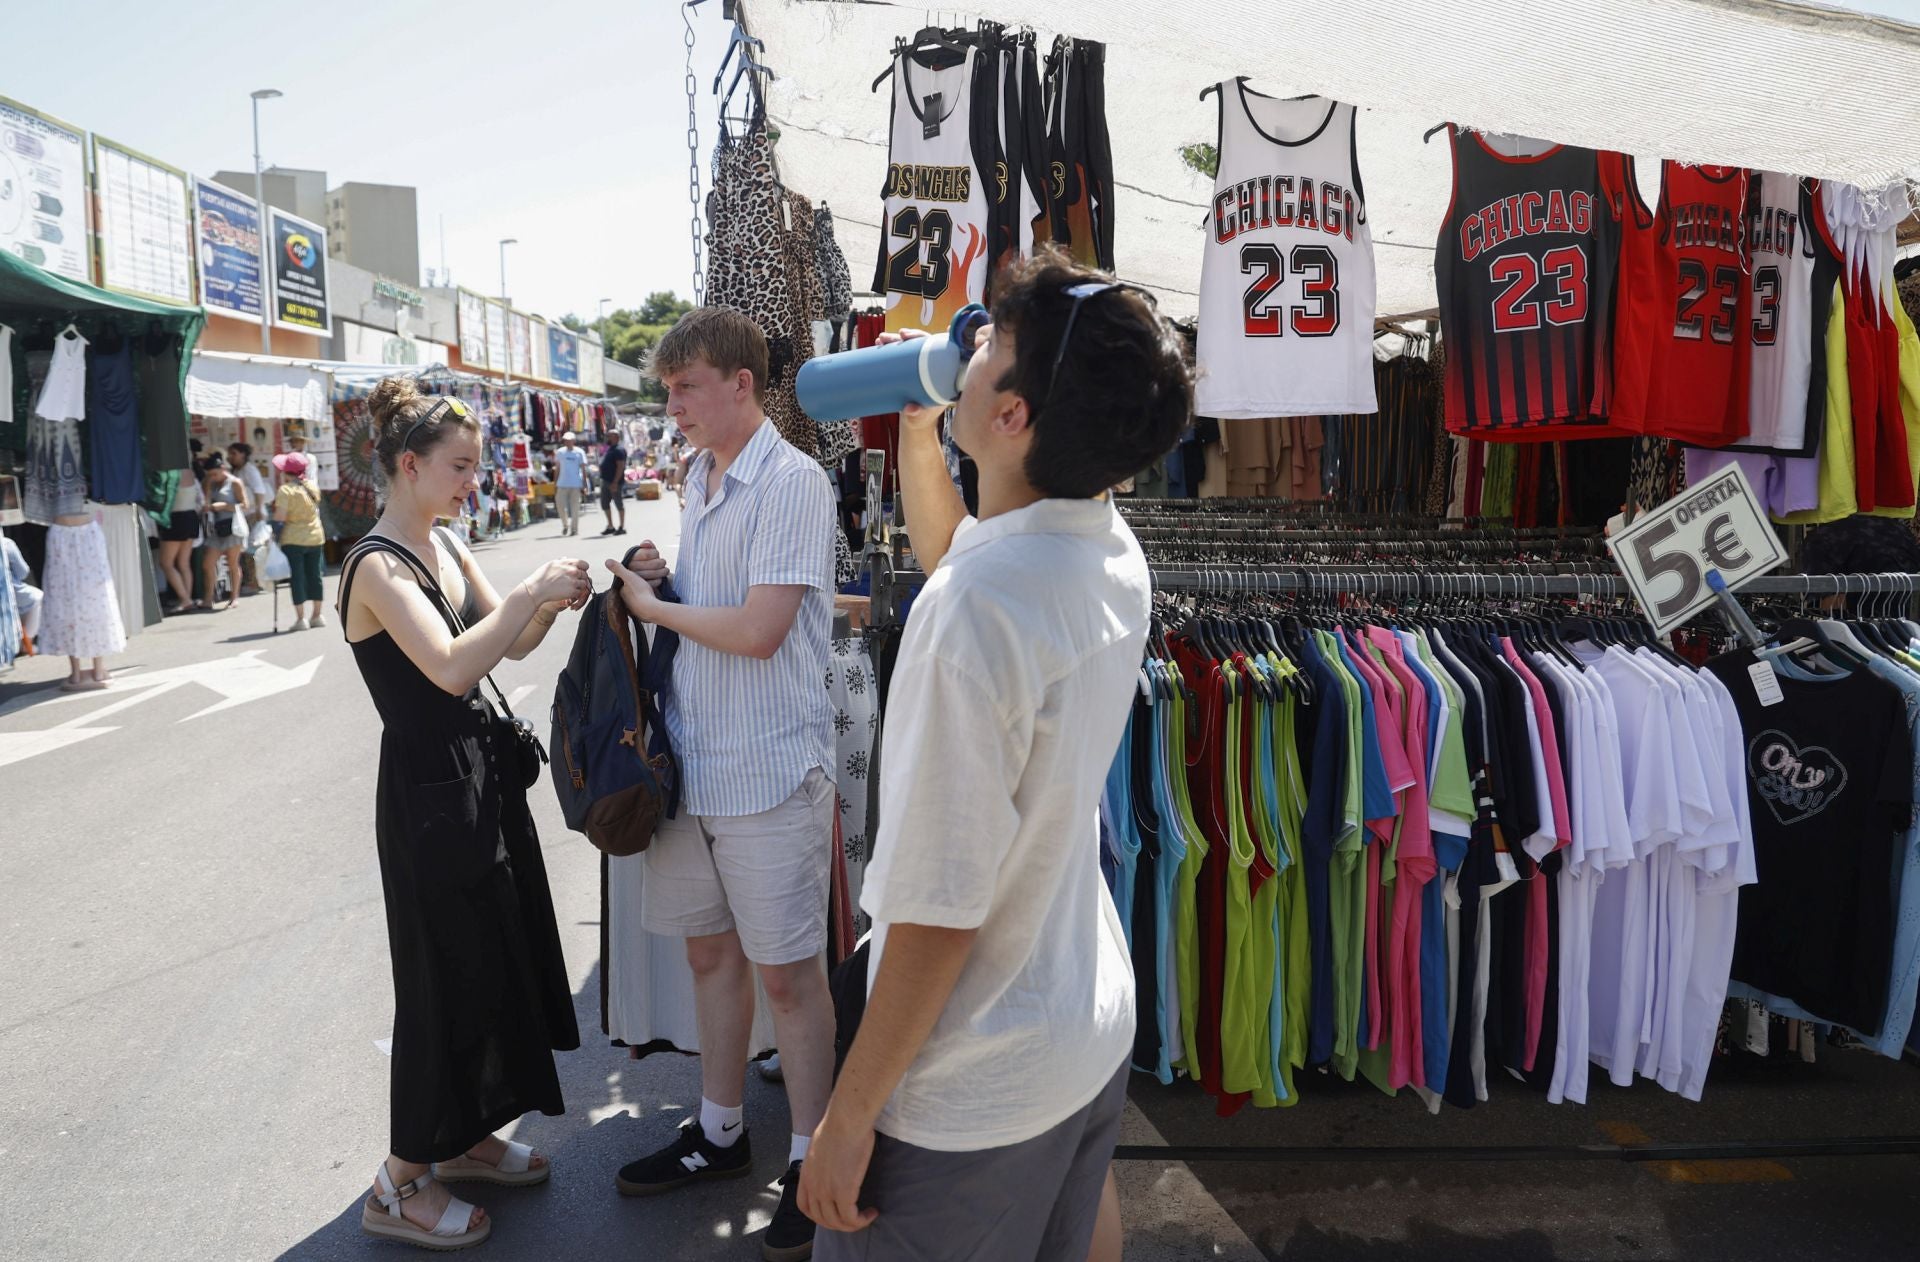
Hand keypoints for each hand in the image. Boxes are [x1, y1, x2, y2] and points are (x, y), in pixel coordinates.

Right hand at [523, 558, 590, 607]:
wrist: (536, 589)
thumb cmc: (541, 577)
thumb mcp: (551, 564)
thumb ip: (561, 561)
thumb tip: (565, 558)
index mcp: (567, 563)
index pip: (584, 564)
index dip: (583, 569)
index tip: (579, 573)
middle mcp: (572, 571)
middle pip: (585, 575)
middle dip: (580, 579)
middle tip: (571, 583)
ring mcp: (573, 581)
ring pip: (583, 584)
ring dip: (578, 587)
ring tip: (568, 588)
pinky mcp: (573, 591)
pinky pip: (579, 592)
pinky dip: (575, 594)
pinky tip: (566, 593)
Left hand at [604, 556, 664, 622]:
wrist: (651, 609)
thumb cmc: (640, 592)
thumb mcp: (629, 576)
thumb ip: (618, 569)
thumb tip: (606, 561)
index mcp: (621, 594)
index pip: (623, 585)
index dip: (629, 580)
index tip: (636, 577)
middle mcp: (625, 603)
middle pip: (630, 593)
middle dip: (635, 589)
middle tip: (643, 584)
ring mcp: (633, 610)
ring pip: (636, 600)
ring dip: (641, 596)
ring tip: (648, 591)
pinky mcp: (642, 615)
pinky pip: (644, 607)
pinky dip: (646, 603)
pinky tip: (651, 600)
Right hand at [623, 539, 669, 589]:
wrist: (640, 580)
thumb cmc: (645, 562)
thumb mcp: (645, 551)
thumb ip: (647, 545)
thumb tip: (646, 544)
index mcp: (631, 557)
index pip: (647, 554)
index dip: (655, 553)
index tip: (657, 554)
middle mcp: (630, 567)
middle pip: (654, 564)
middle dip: (661, 562)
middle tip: (663, 562)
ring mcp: (634, 578)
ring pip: (654, 573)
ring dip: (663, 571)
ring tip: (665, 570)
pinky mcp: (639, 588)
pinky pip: (654, 582)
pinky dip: (659, 580)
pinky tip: (659, 578)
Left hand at [797, 1114, 877, 1234]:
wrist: (846, 1121)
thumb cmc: (838, 1124)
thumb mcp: (820, 1145)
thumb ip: (822, 1159)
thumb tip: (832, 1161)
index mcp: (806, 1175)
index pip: (804, 1206)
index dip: (817, 1215)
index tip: (832, 1213)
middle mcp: (813, 1187)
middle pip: (821, 1219)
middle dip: (838, 1223)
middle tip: (853, 1217)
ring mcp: (827, 1191)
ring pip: (837, 1222)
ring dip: (852, 1225)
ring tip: (866, 1216)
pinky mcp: (844, 1192)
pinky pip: (851, 1218)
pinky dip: (862, 1220)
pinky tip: (872, 1212)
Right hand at [876, 329, 945, 434]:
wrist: (915, 422)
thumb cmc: (923, 419)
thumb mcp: (921, 417)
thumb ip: (917, 414)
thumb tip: (910, 409)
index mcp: (944, 375)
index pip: (945, 351)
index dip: (942, 338)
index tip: (942, 329)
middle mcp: (933, 367)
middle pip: (926, 344)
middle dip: (913, 335)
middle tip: (900, 335)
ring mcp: (919, 367)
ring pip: (911, 346)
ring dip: (897, 338)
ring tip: (882, 339)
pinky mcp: (907, 369)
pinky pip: (900, 353)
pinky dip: (890, 345)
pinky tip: (880, 341)